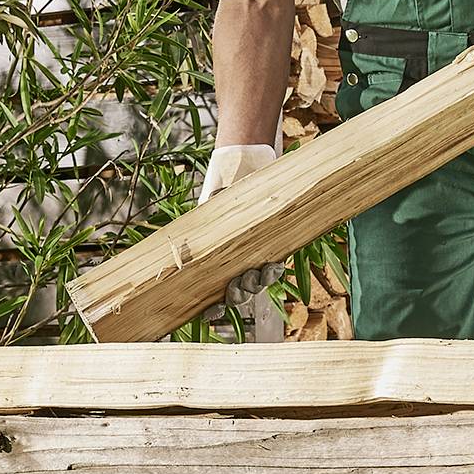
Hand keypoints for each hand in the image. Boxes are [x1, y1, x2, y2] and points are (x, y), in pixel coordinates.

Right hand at [199, 144, 286, 301]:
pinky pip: (274, 267)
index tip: (210, 312)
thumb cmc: (223, 185)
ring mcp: (255, 255)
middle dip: (237, 294)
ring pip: (256, 283)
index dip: (212, 307)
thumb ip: (204, 219)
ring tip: (256, 274)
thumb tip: (198, 229)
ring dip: (256, 284)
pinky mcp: (275, 245)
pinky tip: (273, 266)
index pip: (212, 291)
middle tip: (237, 286)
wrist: (247, 161)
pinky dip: (273, 271)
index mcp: (214, 259)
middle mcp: (234, 262)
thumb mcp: (209, 204)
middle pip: (236, 292)